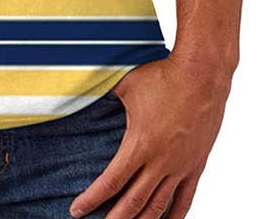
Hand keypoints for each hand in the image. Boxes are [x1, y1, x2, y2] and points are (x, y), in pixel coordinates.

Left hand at [69, 56, 230, 218]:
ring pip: (159, 207)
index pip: (111, 182)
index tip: (77, 210)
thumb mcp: (126, 84)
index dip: (92, 199)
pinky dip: (174, 216)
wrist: (202, 75)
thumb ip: (104, 96)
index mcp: (140, 144)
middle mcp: (161, 162)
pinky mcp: (197, 165)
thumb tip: (81, 95)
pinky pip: (185, 199)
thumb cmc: (163, 76)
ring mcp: (181, 166)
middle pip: (133, 203)